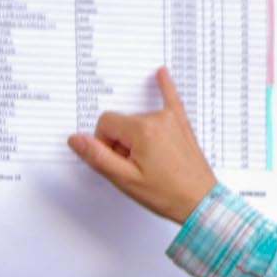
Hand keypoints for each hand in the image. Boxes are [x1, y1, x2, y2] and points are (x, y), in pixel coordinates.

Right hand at [67, 68, 218, 224]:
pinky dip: (165, 87)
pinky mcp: (181, 124)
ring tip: (151, 163)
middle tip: (135, 167)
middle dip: (121, 143)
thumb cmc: (167, 194)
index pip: (105, 123)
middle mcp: (157, 118)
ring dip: (137, 138)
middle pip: (122, 122)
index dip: (104, 143)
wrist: (200, 202)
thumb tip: (76, 139)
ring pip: (138, 120)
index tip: (116, 161)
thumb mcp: (126, 180)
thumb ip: (98, 157)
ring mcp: (171, 119)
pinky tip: (161, 73)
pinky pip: (171, 99)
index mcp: (142, 130)